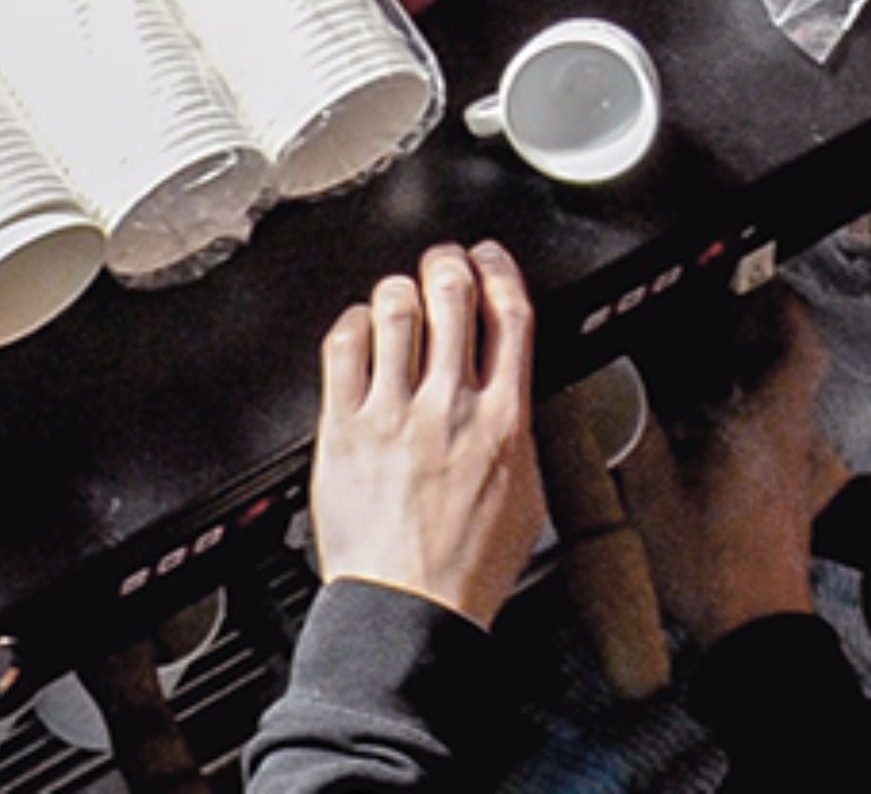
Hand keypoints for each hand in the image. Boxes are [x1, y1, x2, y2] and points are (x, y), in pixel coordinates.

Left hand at [308, 241, 548, 628]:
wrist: (408, 610)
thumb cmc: (466, 568)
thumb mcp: (528, 494)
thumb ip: (518, 433)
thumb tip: (511, 393)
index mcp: (503, 421)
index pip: (509, 316)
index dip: (500, 271)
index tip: (490, 259)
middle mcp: (449, 408)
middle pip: (452, 296)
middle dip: (448, 264)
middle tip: (443, 260)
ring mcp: (392, 416)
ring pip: (395, 311)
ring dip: (399, 288)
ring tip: (399, 291)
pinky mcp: (342, 430)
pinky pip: (343, 350)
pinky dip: (352, 323)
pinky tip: (358, 328)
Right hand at [629, 303, 852, 641]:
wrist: (754, 628)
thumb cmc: (711, 560)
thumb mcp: (652, 488)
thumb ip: (630, 430)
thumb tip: (607, 386)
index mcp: (770, 421)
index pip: (798, 343)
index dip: (784, 306)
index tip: (760, 284)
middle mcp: (795, 441)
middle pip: (796, 370)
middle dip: (767, 339)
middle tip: (731, 322)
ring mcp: (800, 475)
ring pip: (792, 408)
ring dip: (764, 383)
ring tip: (720, 372)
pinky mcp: (794, 506)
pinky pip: (785, 446)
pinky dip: (762, 429)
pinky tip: (726, 441)